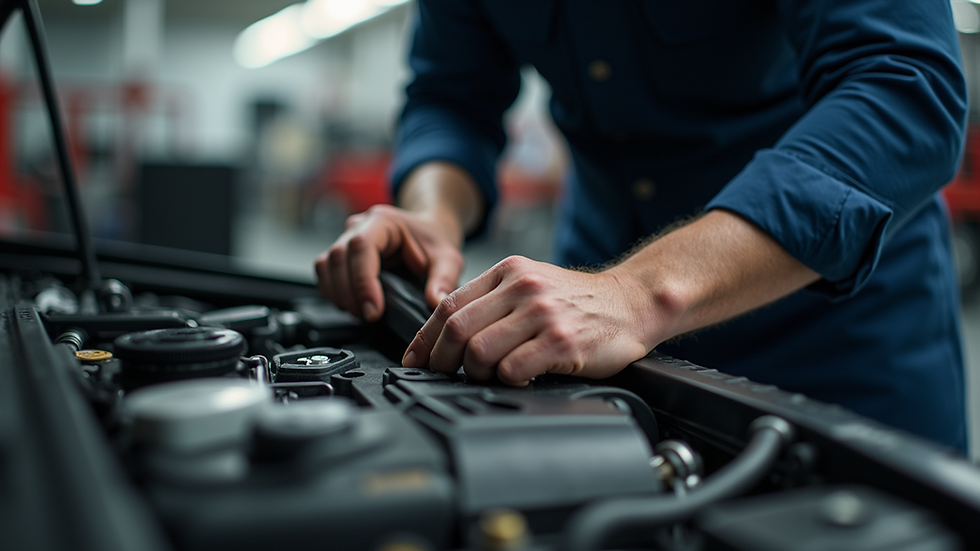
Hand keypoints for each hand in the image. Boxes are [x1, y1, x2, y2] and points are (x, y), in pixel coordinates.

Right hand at [315, 204, 464, 320]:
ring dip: (339, 295)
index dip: (362, 280)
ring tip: (363, 312)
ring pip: (326, 266)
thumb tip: (436, 303)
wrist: (426, 233)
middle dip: (350, 294)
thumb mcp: (448, 259)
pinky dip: (334, 293)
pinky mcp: (341, 255)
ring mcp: (346, 239)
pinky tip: (353, 306)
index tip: (373, 309)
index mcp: (383, 221)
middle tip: (370, 316)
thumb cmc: (433, 242)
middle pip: (338, 258)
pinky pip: (325, 274)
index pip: (361, 246)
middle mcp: (359, 226)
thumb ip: (444, 280)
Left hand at [401, 256, 664, 385]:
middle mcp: (522, 287)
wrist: (632, 302)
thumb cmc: (579, 302)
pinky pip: (513, 369)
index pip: (448, 304)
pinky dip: (506, 381)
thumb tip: (447, 336)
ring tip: (483, 378)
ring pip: (479, 350)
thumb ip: (493, 301)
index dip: (425, 338)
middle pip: (456, 328)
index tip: (415, 360)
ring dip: (473, 373)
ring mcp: (542, 314)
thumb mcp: (531, 284)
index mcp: (508, 272)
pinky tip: (515, 380)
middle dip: (440, 360)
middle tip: (441, 376)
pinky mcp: (561, 341)